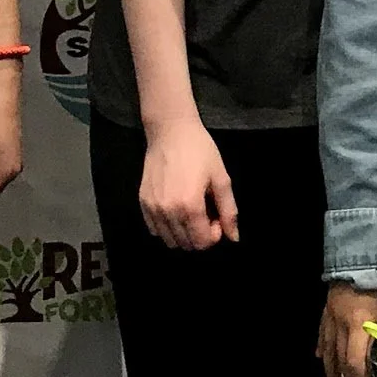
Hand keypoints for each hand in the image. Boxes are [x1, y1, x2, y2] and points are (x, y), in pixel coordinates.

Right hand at [140, 114, 239, 249]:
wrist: (170, 131)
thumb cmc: (200, 151)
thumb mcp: (221, 178)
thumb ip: (229, 211)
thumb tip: (234, 238)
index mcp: (190, 206)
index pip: (203, 242)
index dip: (215, 234)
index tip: (217, 216)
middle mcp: (168, 212)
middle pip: (187, 244)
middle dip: (200, 235)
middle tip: (206, 213)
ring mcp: (152, 208)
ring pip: (170, 240)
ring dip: (184, 234)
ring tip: (191, 211)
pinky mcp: (143, 203)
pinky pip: (155, 230)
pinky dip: (167, 227)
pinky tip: (175, 209)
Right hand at [318, 281, 376, 376]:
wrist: (370, 245)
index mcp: (359, 323)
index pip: (355, 364)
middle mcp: (340, 322)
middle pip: (339, 360)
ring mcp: (331, 313)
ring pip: (328, 348)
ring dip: (332, 369)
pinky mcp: (327, 304)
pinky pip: (322, 331)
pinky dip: (324, 347)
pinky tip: (322, 357)